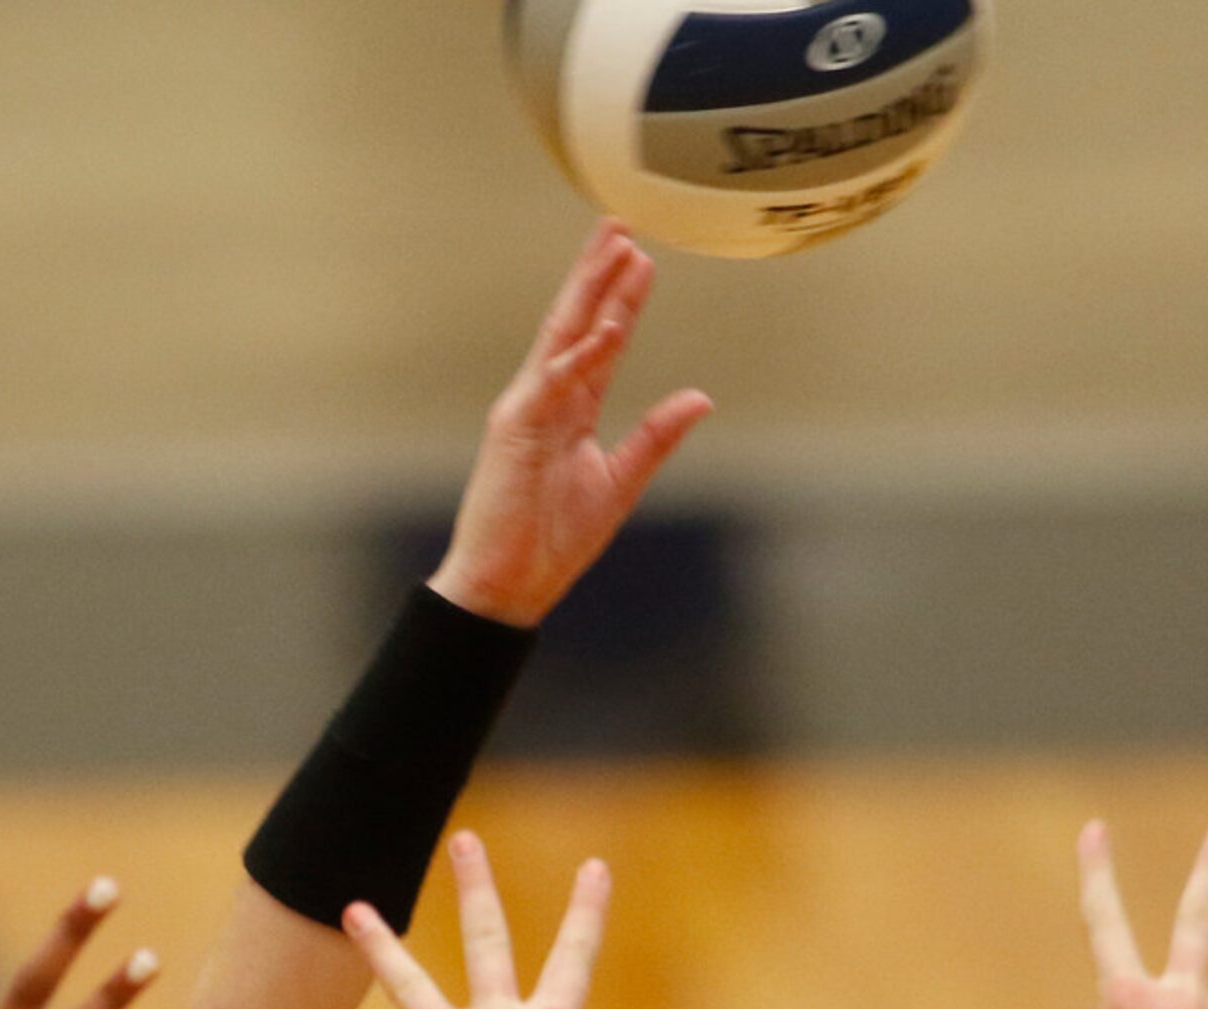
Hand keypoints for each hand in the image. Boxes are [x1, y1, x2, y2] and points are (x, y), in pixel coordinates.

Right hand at [427, 219, 712, 627]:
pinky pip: (552, 380)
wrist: (508, 584)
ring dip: (590, 291)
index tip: (645, 263)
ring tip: (617, 246)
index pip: (601, 346)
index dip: (623, 303)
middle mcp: (546, 400)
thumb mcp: (618, 483)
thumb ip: (656, 438)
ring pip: (562, 336)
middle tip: (624, 226)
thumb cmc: (551, 541)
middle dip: (601, 275)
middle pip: (577, 324)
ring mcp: (527, 408)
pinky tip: (609, 325)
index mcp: (570, 413)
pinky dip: (581, 353)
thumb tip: (699, 399)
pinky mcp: (513, 428)